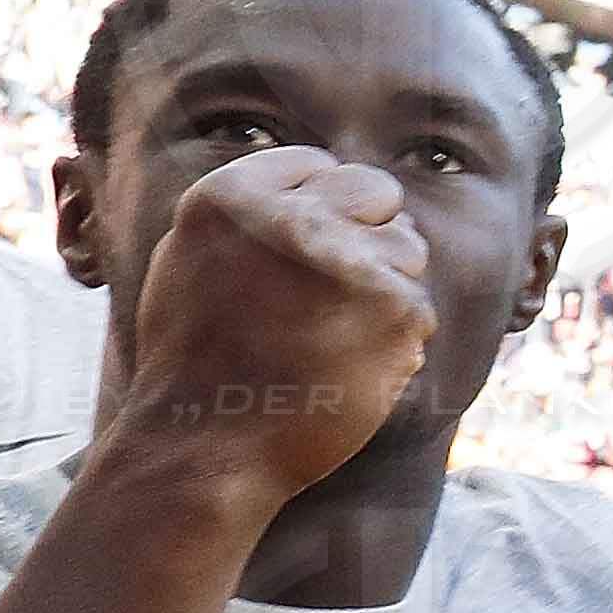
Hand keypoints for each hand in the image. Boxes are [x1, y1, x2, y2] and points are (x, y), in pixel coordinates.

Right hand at [107, 145, 437, 516]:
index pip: (319, 166)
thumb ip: (253, 212)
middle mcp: (295, 219)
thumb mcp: (192, 258)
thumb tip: (321, 179)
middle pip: (377, 190)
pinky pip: (419, 309)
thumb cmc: (196, 359)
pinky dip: (394, 340)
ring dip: (384, 287)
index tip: (299, 252)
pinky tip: (348, 367)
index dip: (318, 208)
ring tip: (331, 333)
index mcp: (233, 197)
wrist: (208, 445)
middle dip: (367, 229)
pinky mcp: (398, 311)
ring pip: (409, 249)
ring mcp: (352, 263)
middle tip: (332, 287)